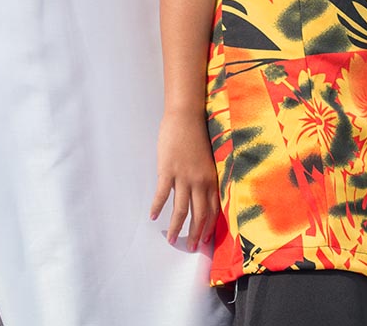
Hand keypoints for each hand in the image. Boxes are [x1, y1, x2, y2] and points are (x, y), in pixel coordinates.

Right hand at [150, 111, 219, 250]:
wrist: (186, 118)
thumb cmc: (196, 137)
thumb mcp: (207, 160)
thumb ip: (205, 178)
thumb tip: (201, 193)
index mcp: (211, 179)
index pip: (213, 209)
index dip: (209, 227)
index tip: (205, 241)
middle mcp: (200, 181)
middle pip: (200, 214)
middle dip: (195, 234)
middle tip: (190, 248)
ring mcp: (184, 177)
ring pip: (181, 210)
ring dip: (176, 228)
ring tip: (171, 241)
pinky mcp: (168, 171)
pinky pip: (162, 194)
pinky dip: (157, 207)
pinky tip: (152, 216)